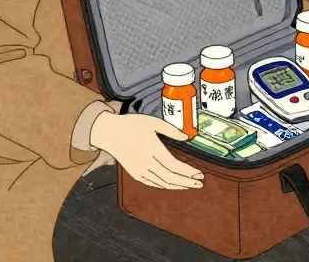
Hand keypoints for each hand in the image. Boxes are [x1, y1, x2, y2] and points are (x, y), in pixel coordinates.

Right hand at [89, 112, 203, 189]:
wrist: (109, 133)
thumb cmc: (131, 125)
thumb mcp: (153, 122)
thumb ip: (171, 130)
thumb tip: (187, 138)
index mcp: (153, 149)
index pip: (174, 166)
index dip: (188, 172)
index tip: (200, 173)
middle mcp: (146, 163)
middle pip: (170, 178)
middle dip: (187, 182)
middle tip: (199, 183)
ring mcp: (139, 170)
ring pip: (162, 183)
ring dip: (178, 186)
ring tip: (190, 185)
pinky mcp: (135, 173)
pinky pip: (153, 183)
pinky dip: (165, 186)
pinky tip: (173, 185)